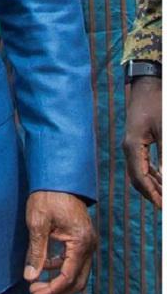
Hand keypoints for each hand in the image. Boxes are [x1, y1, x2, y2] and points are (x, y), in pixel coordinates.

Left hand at [23, 190, 96, 293]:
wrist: (58, 178)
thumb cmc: (47, 197)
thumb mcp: (37, 223)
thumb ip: (36, 252)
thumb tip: (30, 277)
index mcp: (80, 243)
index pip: (68, 277)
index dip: (52, 291)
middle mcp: (89, 246)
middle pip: (77, 282)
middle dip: (56, 293)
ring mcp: (87, 244)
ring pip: (77, 274)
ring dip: (58, 284)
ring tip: (35, 286)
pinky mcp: (81, 240)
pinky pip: (74, 263)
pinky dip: (60, 271)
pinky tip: (43, 270)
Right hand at [123, 76, 161, 207]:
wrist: (146, 86)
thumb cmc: (157, 105)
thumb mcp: (165, 131)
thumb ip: (166, 155)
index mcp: (132, 147)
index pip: (140, 178)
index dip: (152, 195)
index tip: (163, 207)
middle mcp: (129, 149)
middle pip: (138, 179)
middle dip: (152, 194)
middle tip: (164, 206)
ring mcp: (132, 145)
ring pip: (140, 173)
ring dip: (153, 186)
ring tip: (164, 196)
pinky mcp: (137, 142)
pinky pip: (143, 164)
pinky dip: (153, 175)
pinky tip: (162, 180)